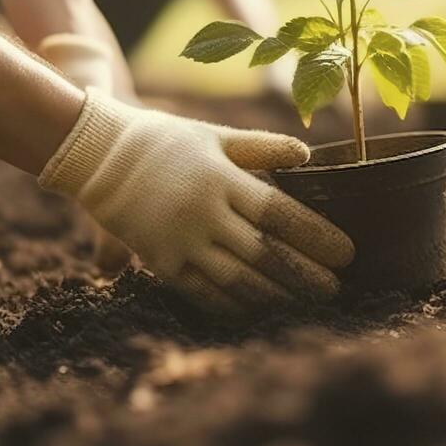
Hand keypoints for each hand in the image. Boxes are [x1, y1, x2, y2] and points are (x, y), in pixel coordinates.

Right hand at [39, 90, 353, 314]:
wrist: (98, 155)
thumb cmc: (166, 140)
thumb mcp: (215, 135)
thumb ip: (262, 148)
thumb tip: (309, 155)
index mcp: (220, 178)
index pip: (279, 213)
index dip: (316, 236)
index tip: (347, 254)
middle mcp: (202, 213)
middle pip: (264, 253)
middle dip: (305, 275)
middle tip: (338, 290)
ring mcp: (180, 241)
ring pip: (237, 279)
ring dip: (276, 296)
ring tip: (306, 305)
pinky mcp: (160, 262)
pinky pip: (203, 292)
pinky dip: (234, 304)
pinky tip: (260, 311)